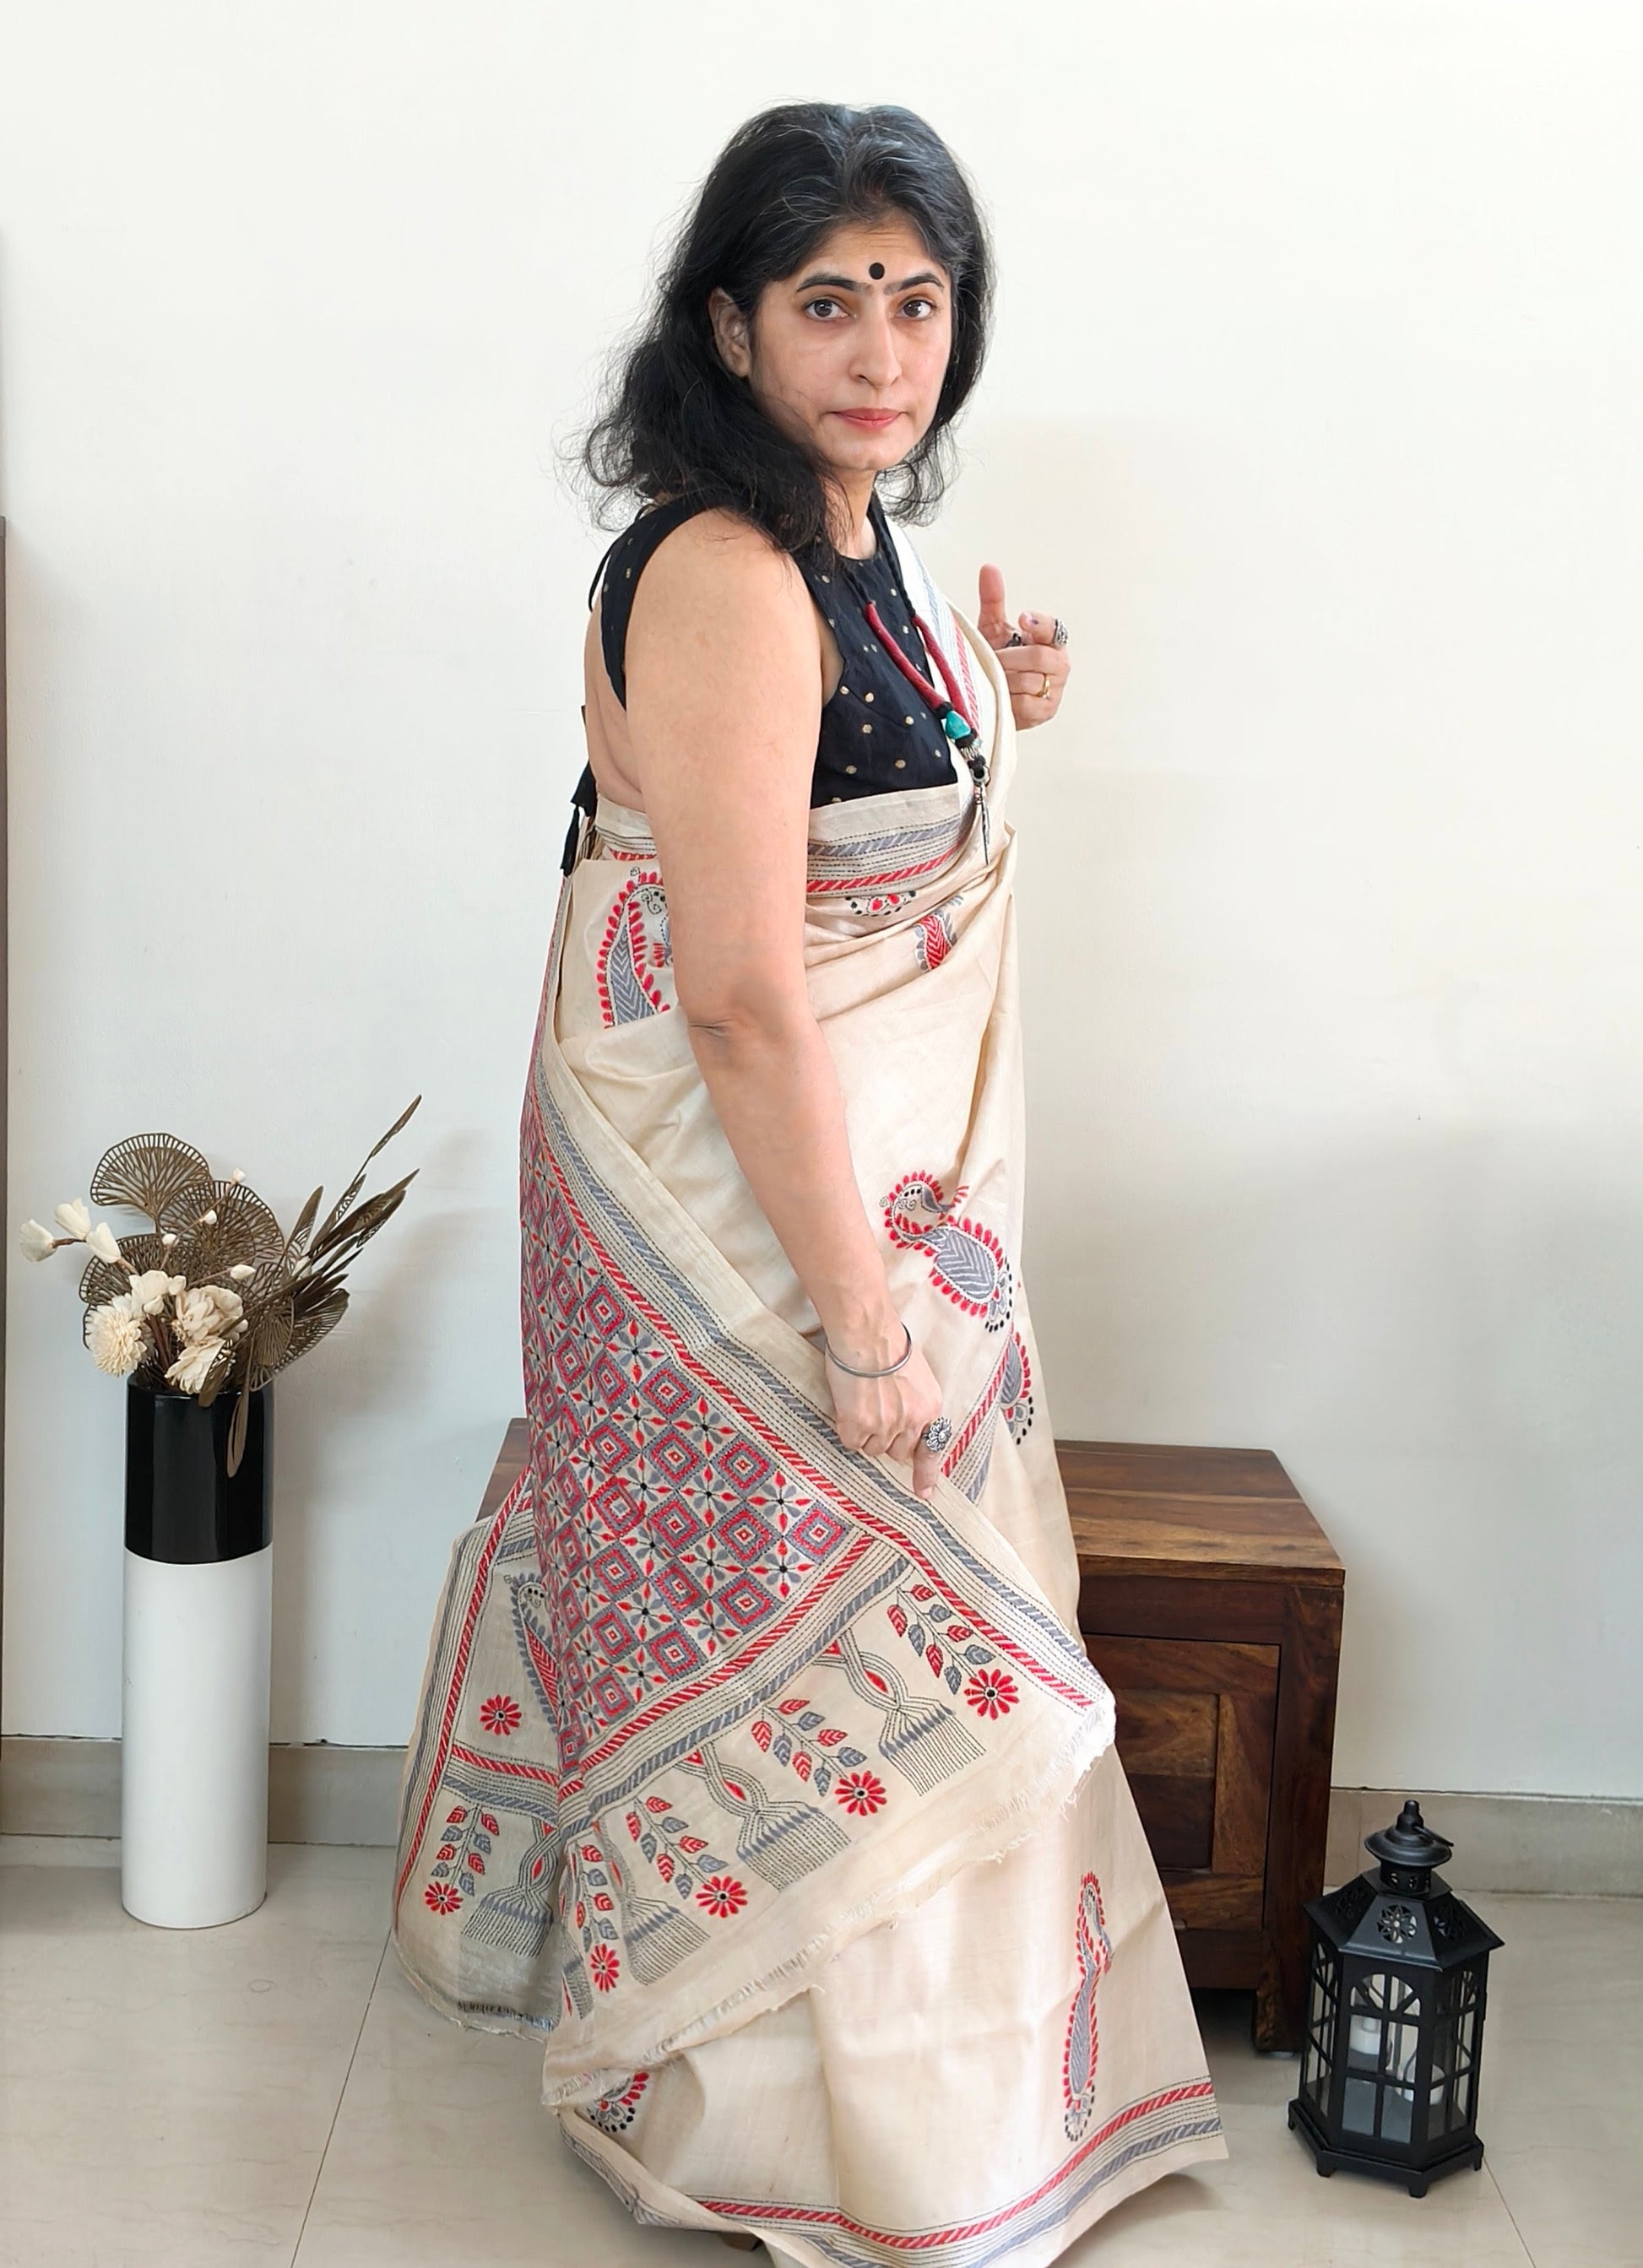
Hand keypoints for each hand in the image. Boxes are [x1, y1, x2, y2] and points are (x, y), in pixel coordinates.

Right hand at [826, 1331, 946, 1502]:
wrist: (867, 1333)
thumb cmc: (888, 1343)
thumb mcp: (915, 1375)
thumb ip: (913, 1401)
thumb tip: (903, 1419)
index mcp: (929, 1407)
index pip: (931, 1448)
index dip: (925, 1473)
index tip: (923, 1493)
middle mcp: (912, 1421)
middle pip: (897, 1451)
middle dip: (886, 1440)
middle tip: (873, 1417)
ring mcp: (885, 1426)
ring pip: (872, 1448)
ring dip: (865, 1433)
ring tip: (859, 1403)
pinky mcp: (859, 1425)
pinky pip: (851, 1442)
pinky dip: (846, 1429)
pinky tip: (846, 1407)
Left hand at [976, 563, 1069, 729]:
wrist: (995, 696)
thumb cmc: (999, 658)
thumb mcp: (993, 629)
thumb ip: (994, 600)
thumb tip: (988, 568)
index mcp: (1050, 639)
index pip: (1053, 628)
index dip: (1039, 624)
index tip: (1022, 618)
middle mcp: (1059, 663)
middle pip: (1039, 658)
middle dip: (1009, 659)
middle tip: (993, 659)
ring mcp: (1054, 689)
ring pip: (1030, 682)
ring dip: (1005, 679)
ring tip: (994, 677)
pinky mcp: (1046, 711)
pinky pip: (1026, 704)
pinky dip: (1008, 699)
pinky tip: (1000, 694)